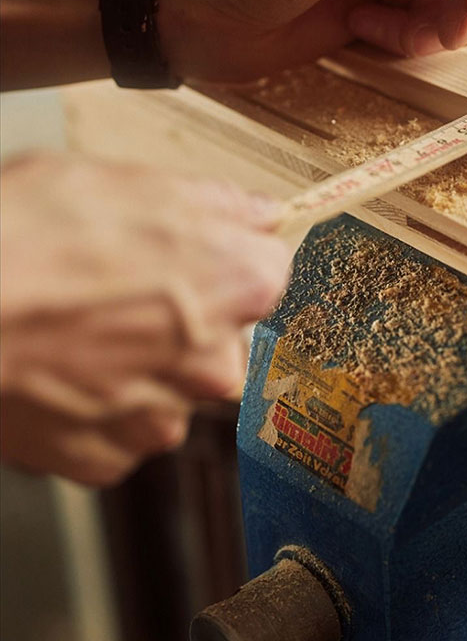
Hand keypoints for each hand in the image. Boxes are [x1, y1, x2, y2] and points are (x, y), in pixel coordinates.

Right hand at [0, 152, 296, 485]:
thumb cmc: (22, 238)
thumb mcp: (126, 181)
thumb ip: (211, 202)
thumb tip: (253, 211)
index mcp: (239, 284)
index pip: (267, 267)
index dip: (225, 255)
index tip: (195, 252)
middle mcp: (216, 363)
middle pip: (221, 336)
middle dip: (181, 317)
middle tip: (114, 290)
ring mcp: (160, 418)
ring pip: (169, 388)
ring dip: (136, 365)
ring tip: (73, 329)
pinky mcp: (107, 459)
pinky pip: (118, 429)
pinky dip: (94, 406)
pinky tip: (56, 368)